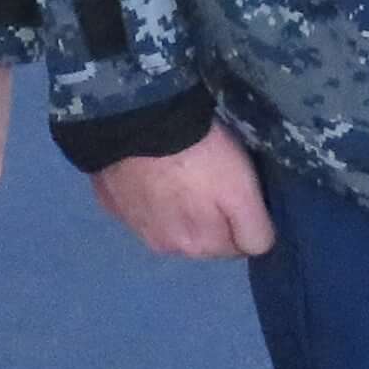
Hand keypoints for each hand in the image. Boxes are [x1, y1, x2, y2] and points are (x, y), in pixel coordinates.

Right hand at [90, 119, 272, 260]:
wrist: (140, 120)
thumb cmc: (200, 155)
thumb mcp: (242, 192)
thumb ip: (254, 231)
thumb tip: (256, 247)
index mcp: (198, 247)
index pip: (238, 247)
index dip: (246, 221)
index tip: (244, 194)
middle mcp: (165, 247)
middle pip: (204, 240)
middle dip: (214, 219)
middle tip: (214, 180)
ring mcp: (135, 225)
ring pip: (172, 226)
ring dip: (180, 210)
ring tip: (183, 174)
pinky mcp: (112, 202)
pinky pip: (141, 206)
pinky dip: (150, 196)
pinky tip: (153, 172)